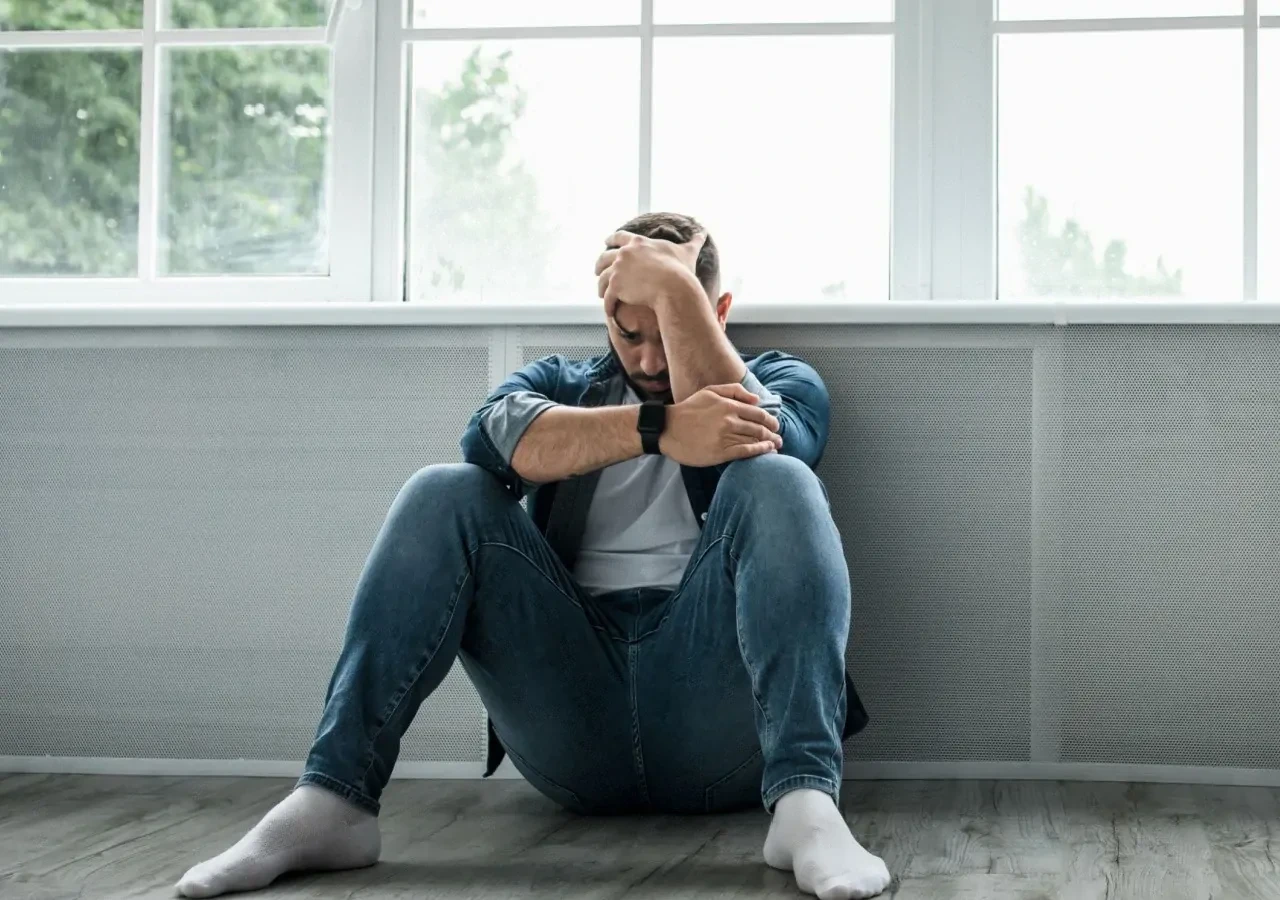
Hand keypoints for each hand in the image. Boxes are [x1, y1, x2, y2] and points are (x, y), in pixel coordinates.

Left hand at [595, 229, 706, 314]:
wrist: (673, 287)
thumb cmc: (681, 270)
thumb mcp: (687, 252)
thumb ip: (694, 241)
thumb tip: (704, 232)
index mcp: (638, 243)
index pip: (620, 237)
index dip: (612, 239)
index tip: (606, 241)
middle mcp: (624, 254)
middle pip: (605, 256)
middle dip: (600, 263)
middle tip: (597, 269)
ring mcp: (618, 270)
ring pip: (602, 278)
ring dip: (600, 285)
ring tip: (600, 292)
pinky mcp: (616, 287)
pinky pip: (607, 298)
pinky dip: (607, 304)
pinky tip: (608, 310)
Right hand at [659, 383, 782, 466]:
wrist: (668, 429)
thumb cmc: (689, 410)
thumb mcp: (710, 391)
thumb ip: (734, 391)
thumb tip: (756, 399)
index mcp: (728, 405)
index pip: (758, 414)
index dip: (770, 420)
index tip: (775, 425)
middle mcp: (730, 421)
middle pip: (759, 428)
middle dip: (772, 433)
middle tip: (779, 438)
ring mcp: (725, 437)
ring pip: (754, 440)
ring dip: (769, 443)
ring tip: (775, 446)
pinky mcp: (720, 453)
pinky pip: (745, 452)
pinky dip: (759, 452)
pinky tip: (766, 452)